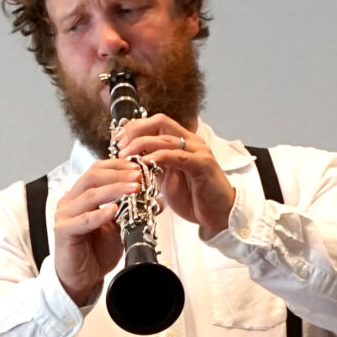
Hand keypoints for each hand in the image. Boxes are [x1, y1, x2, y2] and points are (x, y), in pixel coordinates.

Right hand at [49, 158, 143, 305]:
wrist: (82, 279)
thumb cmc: (96, 252)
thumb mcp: (120, 228)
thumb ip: (134, 212)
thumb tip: (158, 200)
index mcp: (81, 195)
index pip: (98, 170)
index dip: (118, 166)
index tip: (139, 167)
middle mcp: (70, 201)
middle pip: (93, 177)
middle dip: (118, 174)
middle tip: (139, 176)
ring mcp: (65, 215)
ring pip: (90, 195)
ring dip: (114, 190)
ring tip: (134, 189)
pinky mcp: (63, 231)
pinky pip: (84, 220)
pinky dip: (100, 214)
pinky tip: (114, 210)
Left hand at [115, 114, 234, 237]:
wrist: (218, 214)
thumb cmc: (194, 198)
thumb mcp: (167, 180)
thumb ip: (153, 167)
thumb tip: (132, 161)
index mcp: (182, 142)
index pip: (157, 123)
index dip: (136, 127)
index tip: (118, 140)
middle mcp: (191, 142)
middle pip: (160, 122)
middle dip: (136, 131)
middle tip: (119, 146)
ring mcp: (198, 151)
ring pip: (166, 138)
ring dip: (142, 144)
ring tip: (125, 155)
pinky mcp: (203, 164)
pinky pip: (178, 156)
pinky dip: (159, 157)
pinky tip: (145, 161)